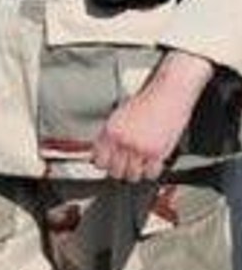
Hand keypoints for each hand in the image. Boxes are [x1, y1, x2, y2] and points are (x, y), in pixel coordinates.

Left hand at [92, 51, 212, 181]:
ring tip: (138, 166)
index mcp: (111, 131)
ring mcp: (140, 148)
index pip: (99, 160)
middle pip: (115, 171)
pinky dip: (151, 172)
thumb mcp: (119, 115)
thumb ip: (109, 134)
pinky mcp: (158, 152)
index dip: (103, 165)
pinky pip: (151, 173)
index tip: (107, 165)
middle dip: (119, 171)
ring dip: (135, 173)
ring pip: (132, 176)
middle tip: (124, 166)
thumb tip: (100, 151)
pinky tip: (151, 165)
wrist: (168, 94)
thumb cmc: (147, 100)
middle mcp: (124, 140)